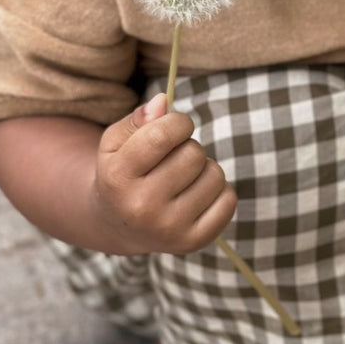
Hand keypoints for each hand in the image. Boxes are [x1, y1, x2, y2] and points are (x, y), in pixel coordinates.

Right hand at [91, 93, 236, 253]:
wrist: (120, 225)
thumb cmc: (123, 172)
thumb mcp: (116, 142)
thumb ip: (138, 118)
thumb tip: (163, 102)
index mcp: (118, 178)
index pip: (163, 134)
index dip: (179, 122)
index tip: (176, 127)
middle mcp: (141, 208)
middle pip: (193, 154)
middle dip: (188, 147)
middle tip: (173, 159)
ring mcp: (169, 229)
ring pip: (215, 174)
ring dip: (204, 168)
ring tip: (183, 178)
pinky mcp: (195, 242)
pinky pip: (229, 199)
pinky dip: (219, 191)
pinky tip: (196, 195)